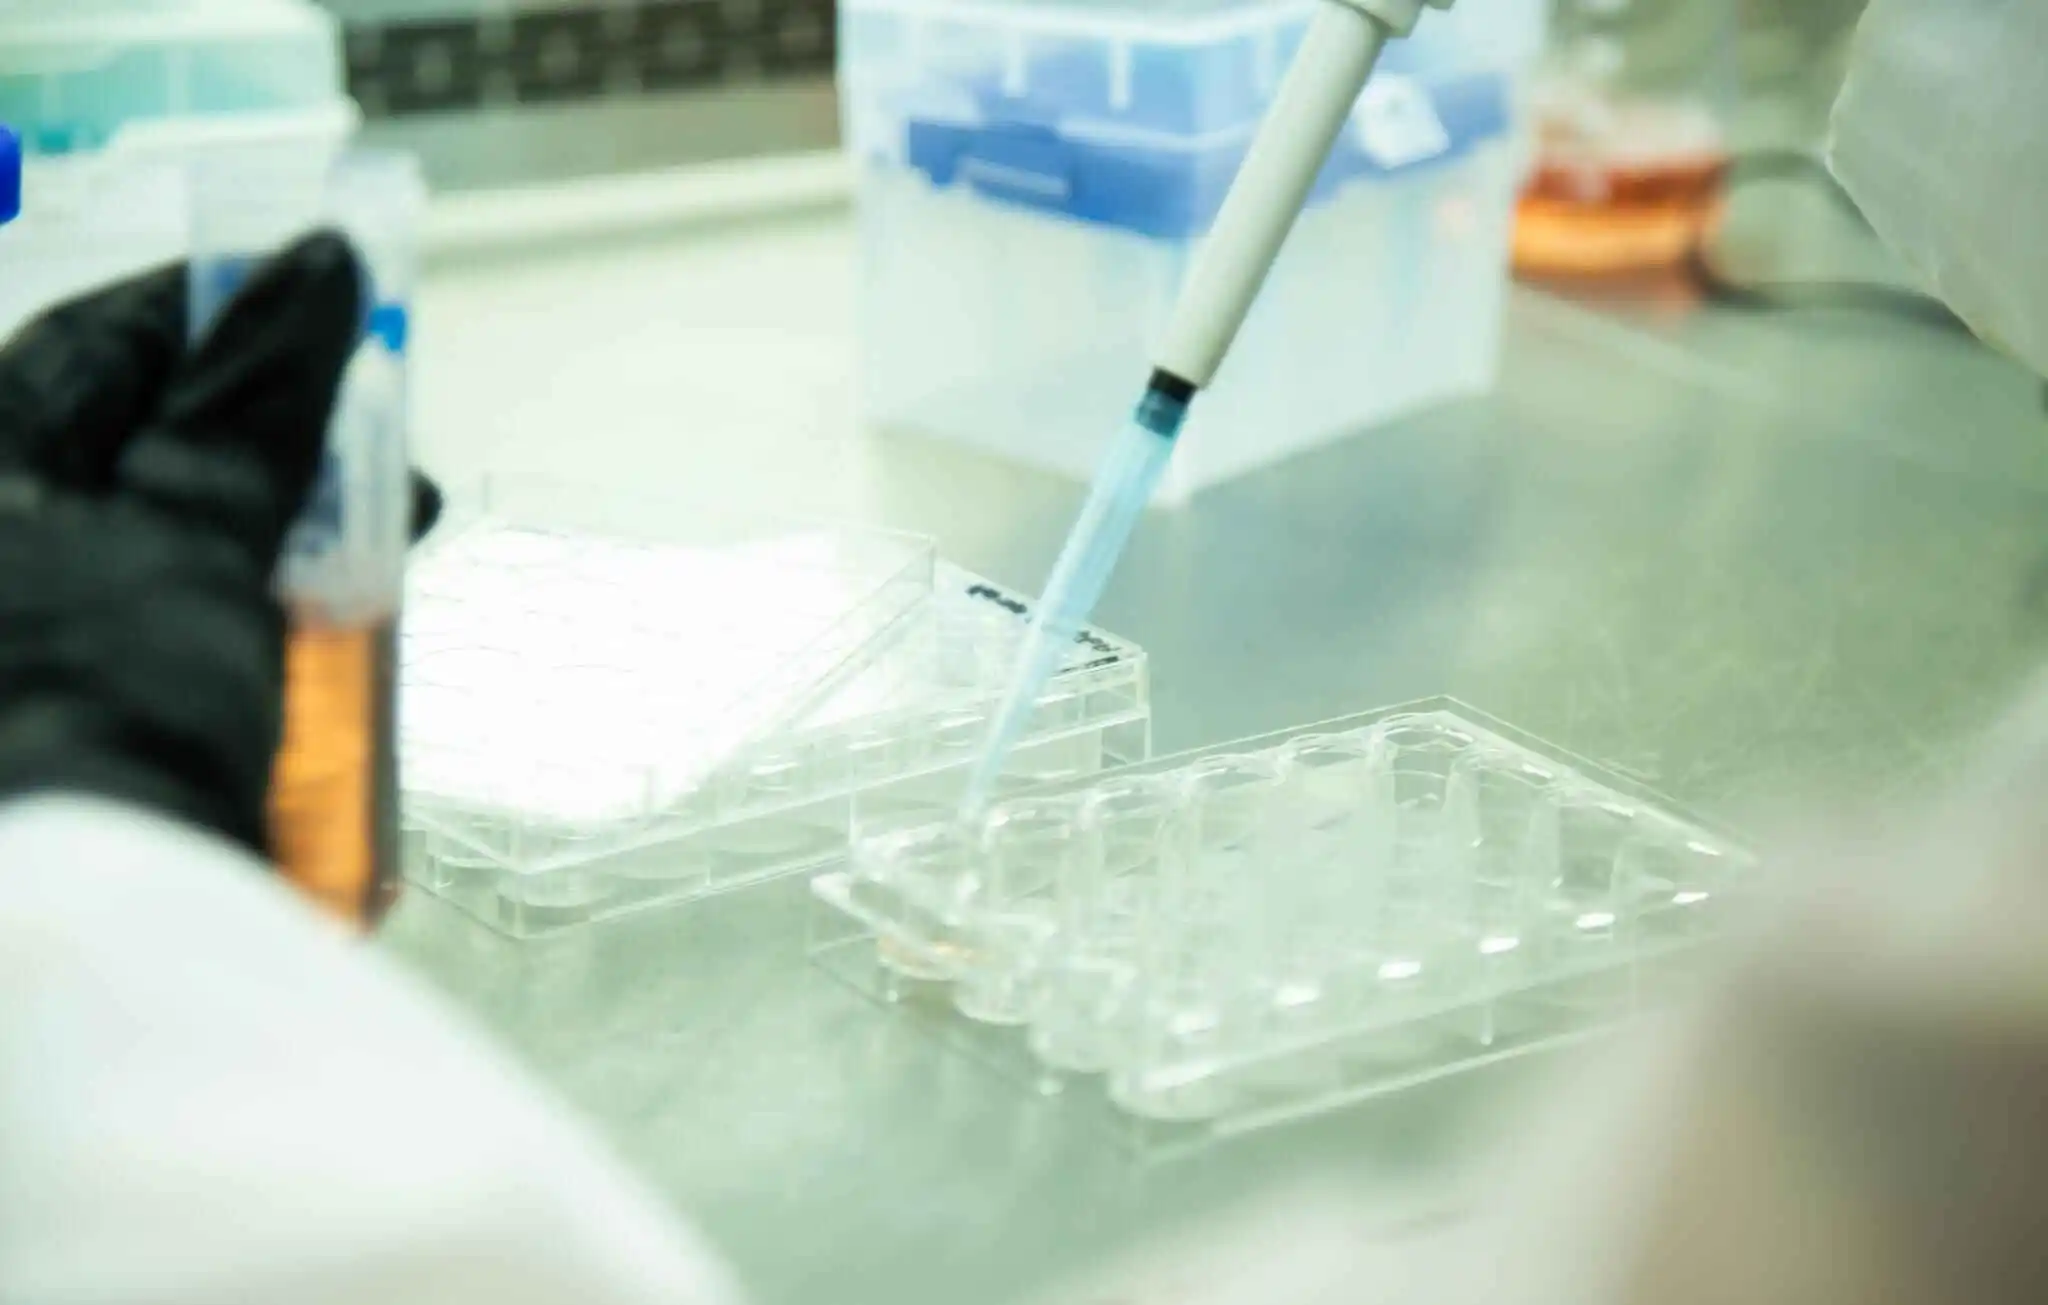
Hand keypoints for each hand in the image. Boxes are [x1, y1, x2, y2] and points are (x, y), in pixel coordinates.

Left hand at [0, 233, 434, 857]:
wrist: (59, 944)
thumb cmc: (94, 717)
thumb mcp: (190, 541)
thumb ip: (254, 408)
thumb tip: (311, 265)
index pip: (99, 349)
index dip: (221, 314)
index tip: (332, 307)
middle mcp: (14, 553)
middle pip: (151, 465)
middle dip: (280, 464)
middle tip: (389, 483)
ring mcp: (49, 649)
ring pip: (180, 563)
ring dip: (285, 564)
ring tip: (373, 593)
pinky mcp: (88, 733)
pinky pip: (186, 654)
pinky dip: (259, 650)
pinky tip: (322, 681)